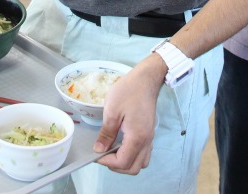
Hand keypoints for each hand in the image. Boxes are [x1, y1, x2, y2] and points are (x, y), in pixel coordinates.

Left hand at [93, 54, 163, 173]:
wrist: (146, 79)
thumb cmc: (129, 91)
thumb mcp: (112, 111)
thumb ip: (106, 133)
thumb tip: (99, 150)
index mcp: (137, 137)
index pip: (123, 162)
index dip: (107, 162)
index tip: (97, 153)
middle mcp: (147, 141)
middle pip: (133, 168)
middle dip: (116, 166)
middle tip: (104, 155)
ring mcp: (150, 137)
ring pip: (141, 163)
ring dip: (126, 163)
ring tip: (112, 151)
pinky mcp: (150, 133)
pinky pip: (144, 153)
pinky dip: (133, 156)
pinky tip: (122, 145)